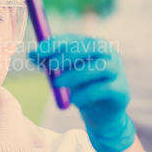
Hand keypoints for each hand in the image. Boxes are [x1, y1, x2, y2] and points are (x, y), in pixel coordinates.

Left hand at [28, 34, 135, 151]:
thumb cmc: (80, 87)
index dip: (55, 43)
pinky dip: (85, 94)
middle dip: (68, 55)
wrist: (100, 114)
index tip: (38, 53)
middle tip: (50, 68)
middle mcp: (108, 53)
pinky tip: (75, 100)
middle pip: (92, 46)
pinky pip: (103, 89)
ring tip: (58, 85)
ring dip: (75, 75)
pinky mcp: (121, 90)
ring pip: (100, 67)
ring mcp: (118, 71)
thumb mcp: (63, 73)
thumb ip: (48, 62)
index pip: (74, 38)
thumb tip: (30, 53)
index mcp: (92, 45)